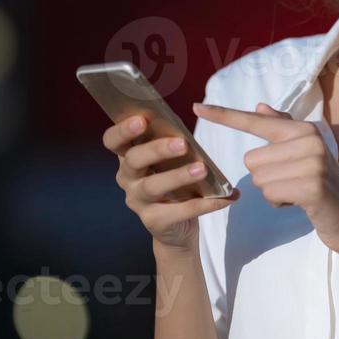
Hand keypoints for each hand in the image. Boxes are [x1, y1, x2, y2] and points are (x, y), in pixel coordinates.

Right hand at [103, 115, 238, 254]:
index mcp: (129, 157)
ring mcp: (138, 201)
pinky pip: (179, 211)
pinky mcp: (154, 221)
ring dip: (178, 176)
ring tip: (202, 169)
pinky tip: (225, 198)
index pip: (113, 141)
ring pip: (153, 186)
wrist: (177, 227)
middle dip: (157, 149)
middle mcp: (127, 178)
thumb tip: (198, 111)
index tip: (141, 120)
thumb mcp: (172, 161)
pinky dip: (204, 204)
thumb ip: (174, 141)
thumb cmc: (175, 182)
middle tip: (182, 143)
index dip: (123, 130)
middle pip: (134, 160)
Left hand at [193, 101, 338, 255]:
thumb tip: (259, 106)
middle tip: (294, 183)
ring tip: (299, 192)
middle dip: (266, 178)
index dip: (224, 115)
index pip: (255, 121)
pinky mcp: (311, 186)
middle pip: (252, 160)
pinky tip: (301, 202)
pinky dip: (280, 203)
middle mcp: (309, 140)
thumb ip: (282, 129)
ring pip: (259, 179)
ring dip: (273, 192)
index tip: (196, 107)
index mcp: (304, 129)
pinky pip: (270, 193)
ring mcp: (312, 162)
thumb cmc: (323, 187)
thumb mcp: (304, 154)